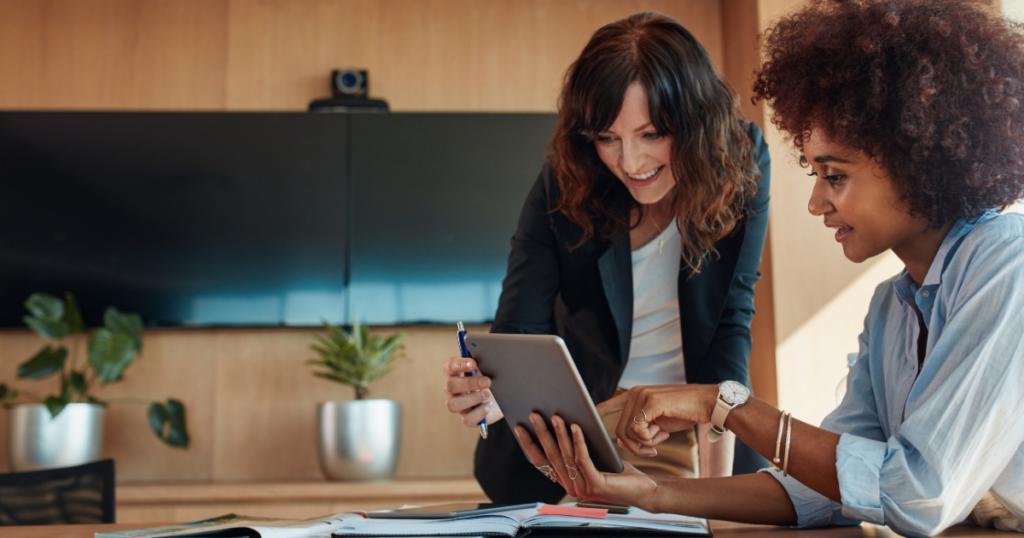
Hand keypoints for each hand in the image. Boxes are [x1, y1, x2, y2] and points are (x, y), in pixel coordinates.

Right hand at [442, 356, 503, 426]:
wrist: (506, 397)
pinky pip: (466, 419)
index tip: (473, 363)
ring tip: (488, 394)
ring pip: (452, 405)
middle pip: (450, 386)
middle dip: (469, 383)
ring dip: (472, 398)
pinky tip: (489, 406)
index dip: (459, 365)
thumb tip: (487, 354)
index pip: (449, 367)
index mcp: (457, 374)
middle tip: (487, 381)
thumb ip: (485, 360)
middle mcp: (454, 390)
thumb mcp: (490, 368)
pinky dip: (478, 413)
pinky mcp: (469, 418)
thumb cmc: (494, 379)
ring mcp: (460, 405)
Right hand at [514, 414, 658, 509]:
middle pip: (551, 456)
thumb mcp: (594, 458)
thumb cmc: (618, 472)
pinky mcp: (596, 485)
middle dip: (540, 433)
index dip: (529, 445)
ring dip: (558, 433)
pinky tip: (576, 426)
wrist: (644, 490)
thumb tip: (563, 422)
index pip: (542, 462)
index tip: (520, 428)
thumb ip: (577, 450)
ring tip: (555, 415)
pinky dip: (578, 440)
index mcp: (567, 480)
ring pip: (566, 455)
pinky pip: (583, 458)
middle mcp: (571, 486)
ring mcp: (582, 487)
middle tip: (533, 415)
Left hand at [597, 384, 717, 456]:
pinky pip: (639, 429)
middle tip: (649, 451)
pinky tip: (661, 438)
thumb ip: (640, 430)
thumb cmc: (684, 413)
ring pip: (627, 431)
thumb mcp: (658, 423)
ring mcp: (643, 395)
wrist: (707, 403)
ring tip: (656, 444)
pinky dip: (648, 439)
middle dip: (631, 446)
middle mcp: (636, 393)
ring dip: (641, 444)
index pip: (608, 404)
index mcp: (636, 395)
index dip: (596, 414)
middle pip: (619, 428)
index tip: (585, 422)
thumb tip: (619, 441)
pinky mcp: (651, 402)